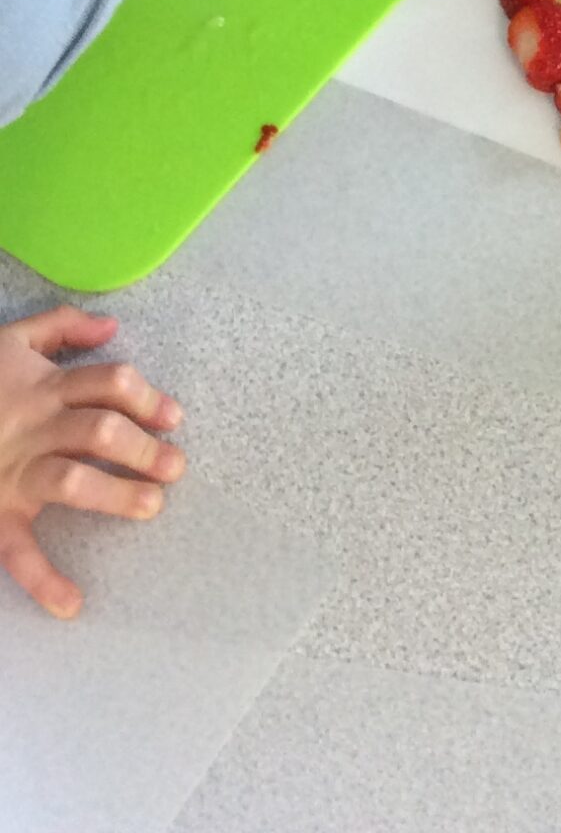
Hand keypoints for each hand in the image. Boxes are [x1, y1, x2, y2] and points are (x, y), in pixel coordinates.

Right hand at [0, 308, 186, 618]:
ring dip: (116, 495)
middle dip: (144, 449)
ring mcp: (12, 472)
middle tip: (175, 466)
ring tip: (151, 506)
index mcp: (44, 389)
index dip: (149, 398)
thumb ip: (61, 325)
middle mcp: (34, 429)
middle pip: (100, 431)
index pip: (110, 385)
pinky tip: (71, 603)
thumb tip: (111, 326)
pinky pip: (16, 551)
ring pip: (72, 479)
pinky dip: (43, 581)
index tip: (173, 418)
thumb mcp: (10, 340)